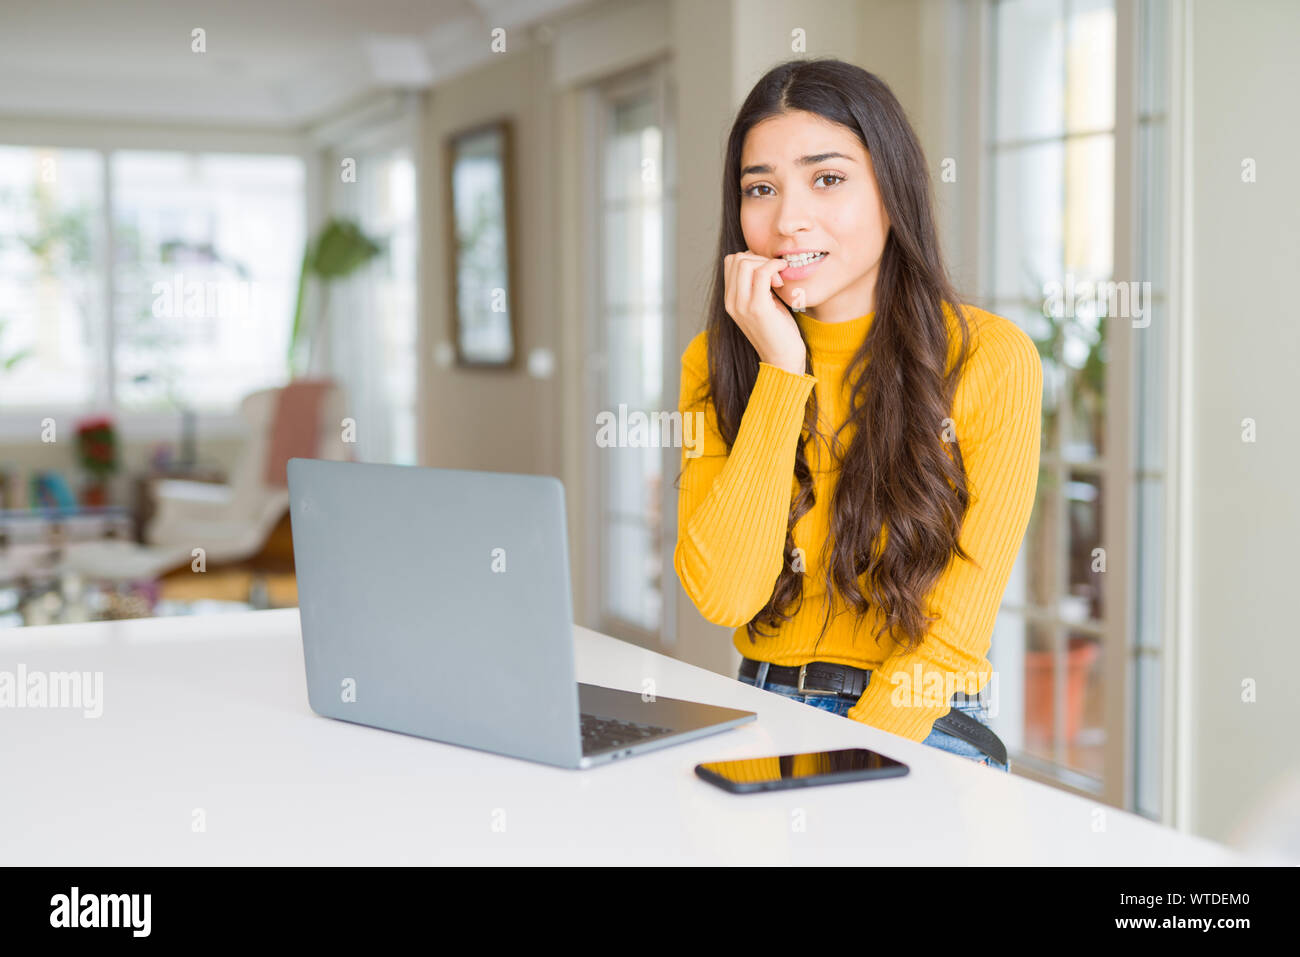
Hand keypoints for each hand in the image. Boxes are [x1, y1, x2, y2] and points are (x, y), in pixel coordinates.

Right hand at [722, 250, 806, 373]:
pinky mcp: (757, 307)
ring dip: (766, 263)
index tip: (769, 273)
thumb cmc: (778, 332)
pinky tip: (783, 275)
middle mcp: (731, 302)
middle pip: (736, 258)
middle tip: (776, 274)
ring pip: (745, 262)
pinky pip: (761, 272)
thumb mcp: (763, 305)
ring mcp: (742, 305)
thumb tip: (763, 263)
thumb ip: (758, 286)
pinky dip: (774, 266)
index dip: (751, 258)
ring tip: (779, 279)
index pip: (730, 262)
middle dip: (758, 258)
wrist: (783, 359)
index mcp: (730, 301)